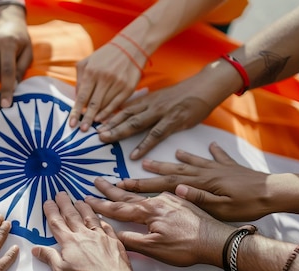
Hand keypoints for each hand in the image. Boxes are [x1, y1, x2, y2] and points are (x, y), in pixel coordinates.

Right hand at [31, 192, 147, 270]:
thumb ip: (49, 258)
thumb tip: (35, 249)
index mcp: (69, 242)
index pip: (57, 223)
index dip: (51, 211)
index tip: (48, 201)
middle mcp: (84, 235)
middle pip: (72, 216)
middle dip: (65, 204)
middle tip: (61, 193)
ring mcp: (101, 237)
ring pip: (90, 217)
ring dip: (83, 208)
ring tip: (80, 199)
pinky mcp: (114, 242)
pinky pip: (106, 226)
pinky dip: (102, 220)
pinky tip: (101, 218)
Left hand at [68, 39, 143, 131]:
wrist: (131, 46)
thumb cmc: (106, 55)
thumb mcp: (88, 61)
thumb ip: (80, 79)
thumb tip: (77, 99)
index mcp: (91, 71)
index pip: (81, 96)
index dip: (75, 111)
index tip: (72, 124)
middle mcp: (104, 77)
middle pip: (93, 104)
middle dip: (86, 119)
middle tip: (82, 130)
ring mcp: (117, 83)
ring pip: (105, 105)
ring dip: (97, 117)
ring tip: (92, 126)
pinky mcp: (128, 87)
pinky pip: (117, 104)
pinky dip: (109, 113)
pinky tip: (103, 119)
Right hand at [86, 178, 233, 267]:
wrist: (218, 241)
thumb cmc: (187, 247)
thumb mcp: (155, 249)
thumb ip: (132, 240)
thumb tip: (112, 234)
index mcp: (149, 211)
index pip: (119, 207)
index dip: (101, 205)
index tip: (86, 198)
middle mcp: (159, 200)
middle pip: (130, 193)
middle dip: (111, 189)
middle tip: (96, 180)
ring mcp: (173, 198)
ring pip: (147, 189)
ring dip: (132, 185)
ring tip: (120, 180)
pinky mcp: (185, 199)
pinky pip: (165, 187)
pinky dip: (157, 182)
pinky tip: (160, 177)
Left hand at [96, 75, 217, 159]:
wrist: (205, 86)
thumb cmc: (184, 95)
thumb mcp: (162, 98)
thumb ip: (147, 107)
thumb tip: (132, 114)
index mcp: (147, 100)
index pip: (123, 109)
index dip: (108, 116)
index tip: (94, 124)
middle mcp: (150, 105)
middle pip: (125, 116)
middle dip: (108, 125)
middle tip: (93, 134)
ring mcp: (161, 113)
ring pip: (135, 123)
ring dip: (119, 132)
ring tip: (105, 140)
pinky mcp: (173, 121)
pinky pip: (155, 135)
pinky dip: (144, 146)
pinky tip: (134, 155)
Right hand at [118, 142, 275, 220]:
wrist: (274, 192)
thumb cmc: (248, 205)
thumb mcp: (222, 207)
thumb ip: (198, 198)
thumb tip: (175, 189)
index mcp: (199, 183)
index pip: (165, 184)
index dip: (143, 185)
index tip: (125, 185)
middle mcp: (204, 172)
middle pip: (171, 172)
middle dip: (149, 173)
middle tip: (131, 172)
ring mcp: (215, 167)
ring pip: (188, 163)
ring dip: (171, 162)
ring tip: (156, 159)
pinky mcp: (229, 167)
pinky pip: (215, 157)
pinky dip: (209, 152)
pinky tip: (207, 146)